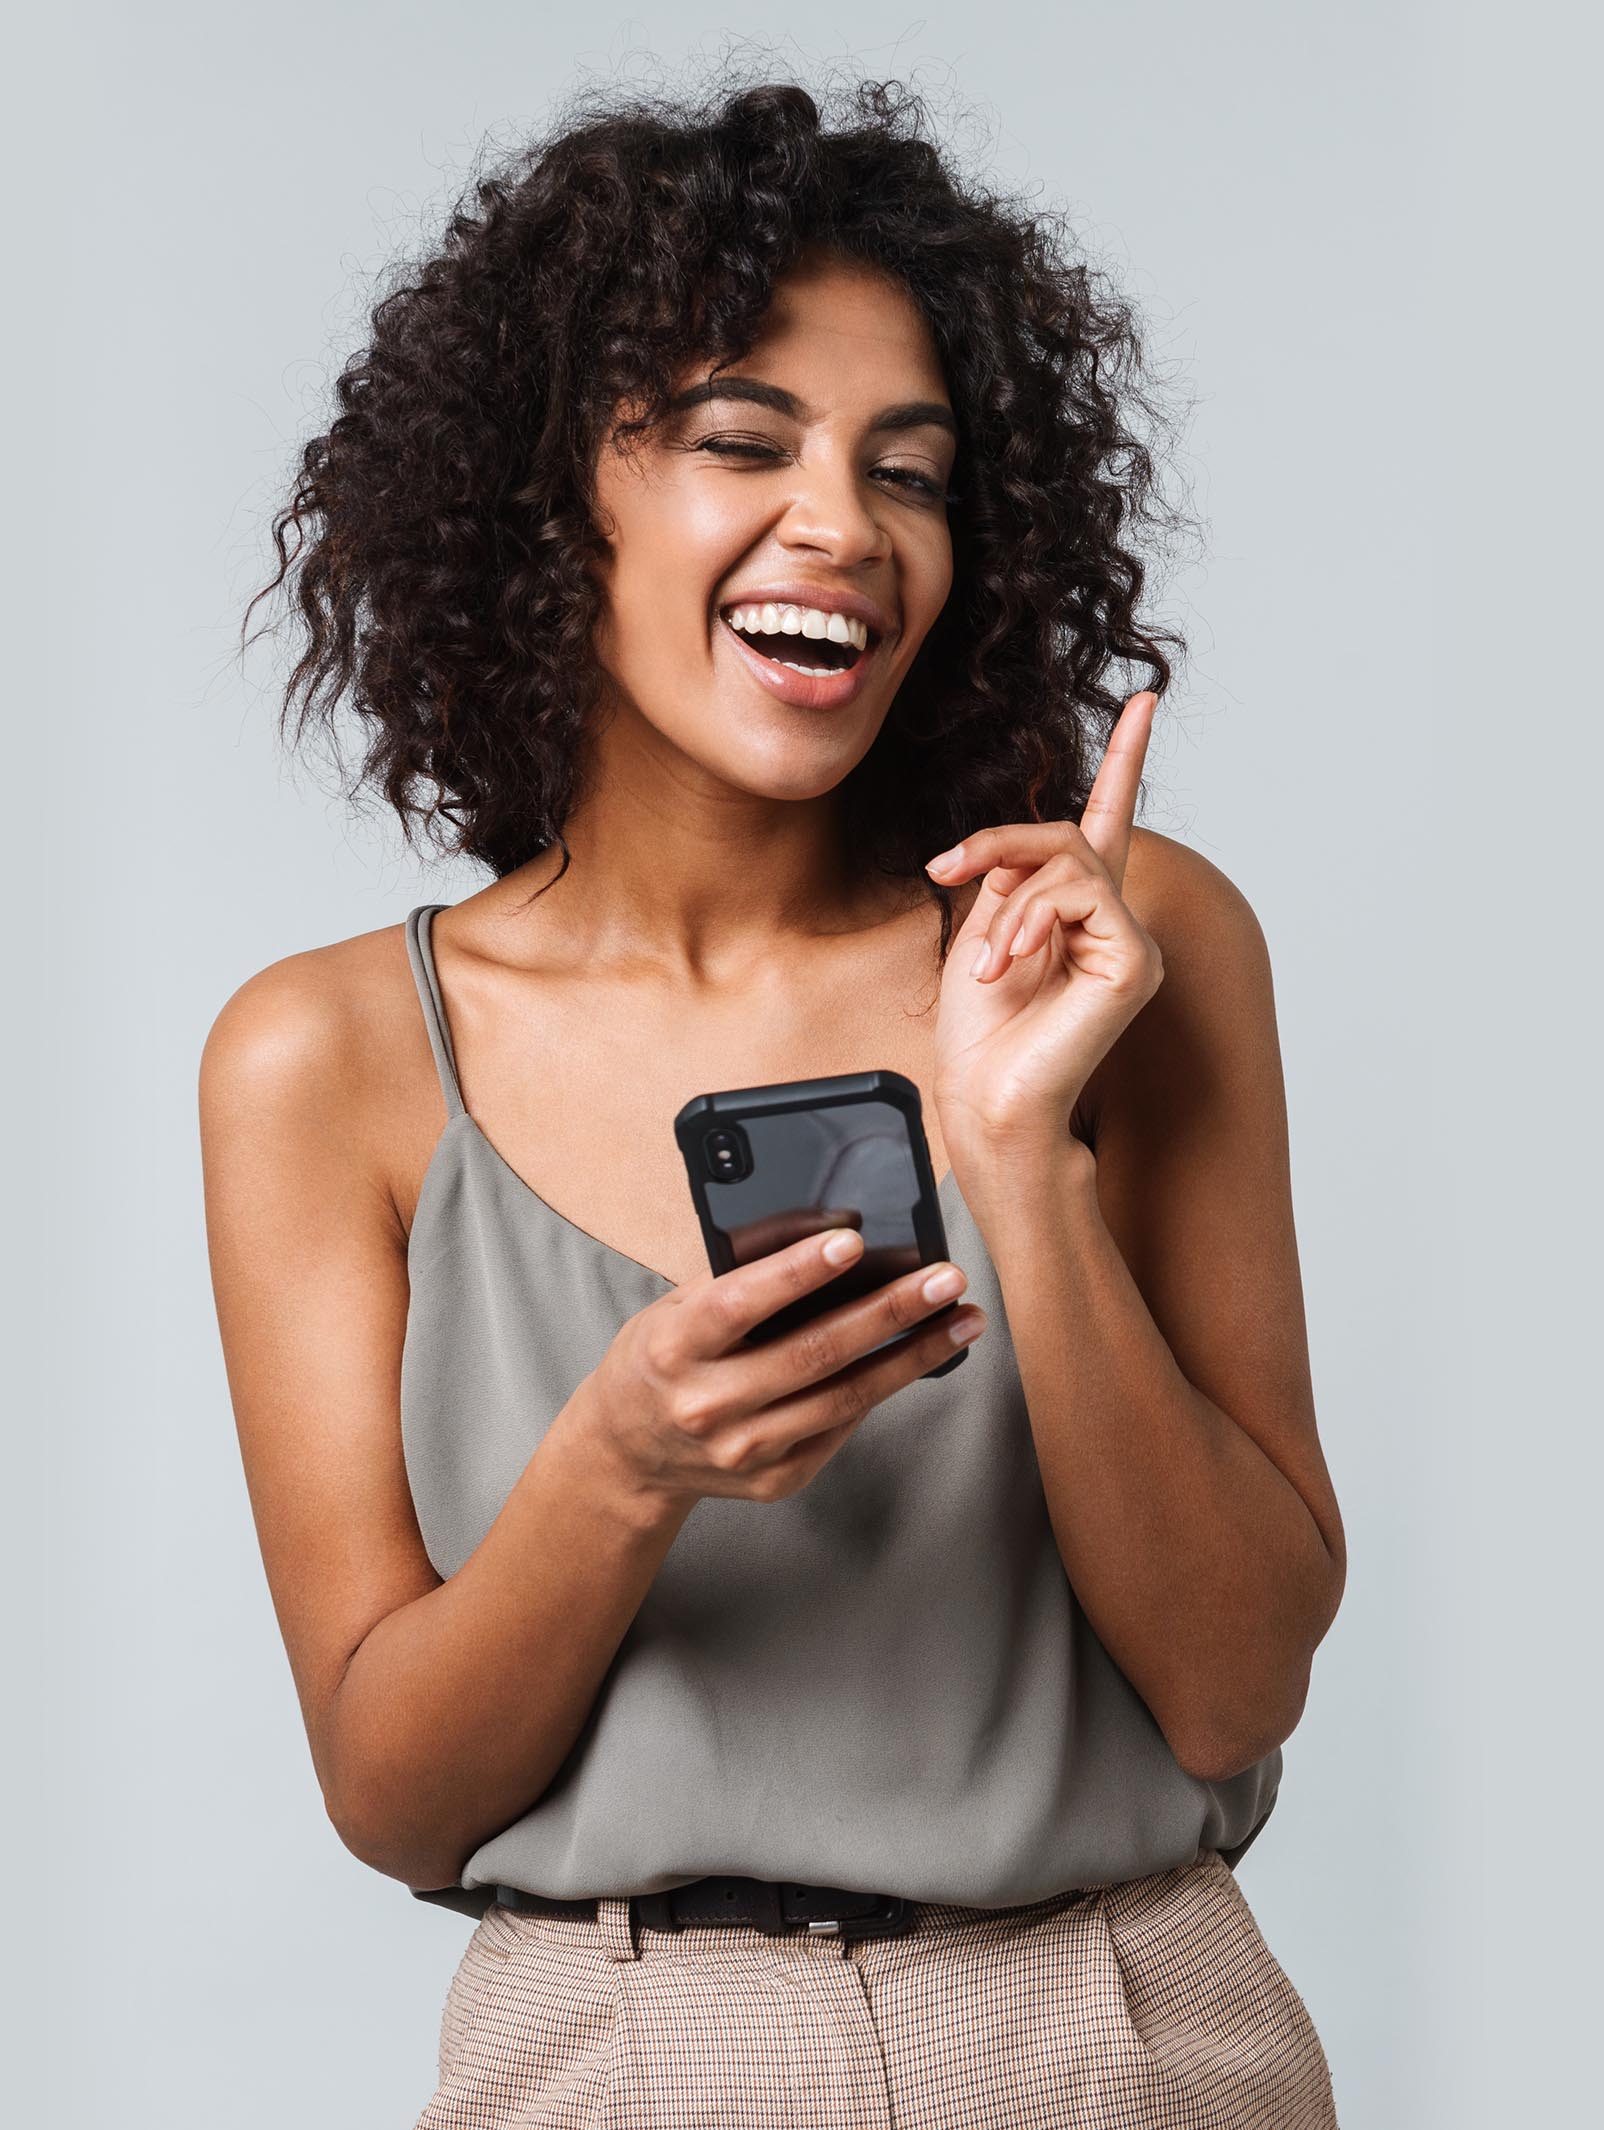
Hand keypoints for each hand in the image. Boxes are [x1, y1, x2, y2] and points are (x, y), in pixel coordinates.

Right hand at [569, 1227, 987, 1512]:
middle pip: (813, 1354)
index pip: (741, 1302)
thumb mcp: (677, 1306)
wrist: (627, 1452)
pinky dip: (883, 1389)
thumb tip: (832, 1233)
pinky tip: (919, 1358)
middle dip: (890, 1312)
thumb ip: (741, 1277)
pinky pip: (841, 1428)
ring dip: (914, 1356)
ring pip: (844, 1398)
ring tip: (962, 1319)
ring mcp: (743, 1450)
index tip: (853, 1242)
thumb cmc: (661, 1358)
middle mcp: (707, 1404)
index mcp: (674, 1347)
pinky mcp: (775, 1479)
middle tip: (945, 1279)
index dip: (798, 1272)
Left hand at [924, 691, 1162, 1155]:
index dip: (1125, 760)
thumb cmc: (979, 1030)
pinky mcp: (1136, 962)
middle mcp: (1114, 922)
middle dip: (1000, 843)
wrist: (984, 1096)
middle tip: (947, 868)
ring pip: (1069, 861)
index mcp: (1078, 911)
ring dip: (1009, 900)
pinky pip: (1081, 895)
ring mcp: (1131, 943)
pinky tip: (1010, 964)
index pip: (1108, 822)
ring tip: (989, 959)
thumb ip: (1014, 875)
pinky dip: (1032, 920)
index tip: (1146, 702)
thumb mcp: (983, 927)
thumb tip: (1031, 846)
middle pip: (1067, 833)